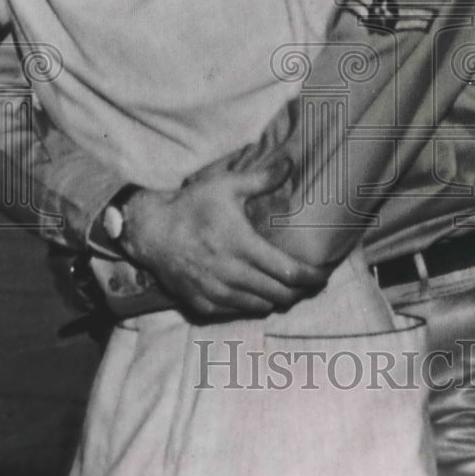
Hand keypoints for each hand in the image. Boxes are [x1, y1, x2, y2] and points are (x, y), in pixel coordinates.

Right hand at [119, 159, 329, 320]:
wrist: (150, 231)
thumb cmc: (191, 206)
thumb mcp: (227, 186)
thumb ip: (262, 178)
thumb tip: (290, 163)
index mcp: (243, 247)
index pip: (290, 273)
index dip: (312, 278)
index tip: (324, 275)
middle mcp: (232, 275)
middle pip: (280, 295)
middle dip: (300, 291)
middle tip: (310, 283)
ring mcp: (216, 293)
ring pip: (261, 306)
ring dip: (278, 299)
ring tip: (288, 288)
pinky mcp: (202, 304)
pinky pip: (237, 312)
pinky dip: (252, 305)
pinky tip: (257, 293)